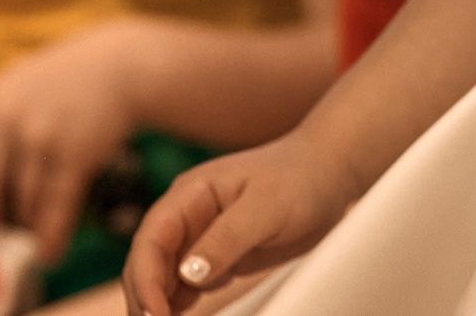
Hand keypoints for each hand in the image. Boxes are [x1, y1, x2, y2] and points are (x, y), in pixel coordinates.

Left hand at [0, 23, 141, 262]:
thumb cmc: (70, 76)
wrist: (126, 64)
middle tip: (0, 221)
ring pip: (22, 205)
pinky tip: (51, 255)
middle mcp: (10, 122)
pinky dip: (51, 237)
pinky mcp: (75, 155)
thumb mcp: (21, 79)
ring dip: (27, 226)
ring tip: (34, 228)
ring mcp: (42, 140)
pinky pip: (55, 208)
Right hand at [122, 132, 361, 315]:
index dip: (145, 279)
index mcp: (190, 195)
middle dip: (147, 299)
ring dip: (160, 306)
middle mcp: (186, 217)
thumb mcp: (266, 208)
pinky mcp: (216, 258)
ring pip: (165, 280)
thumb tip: (187, 275)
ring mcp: (199, 239)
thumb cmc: (300, 179)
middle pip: (149, 264)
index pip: (151, 240)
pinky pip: (187, 287)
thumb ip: (227, 239)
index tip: (154, 313)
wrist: (330, 173)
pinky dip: (180, 306)